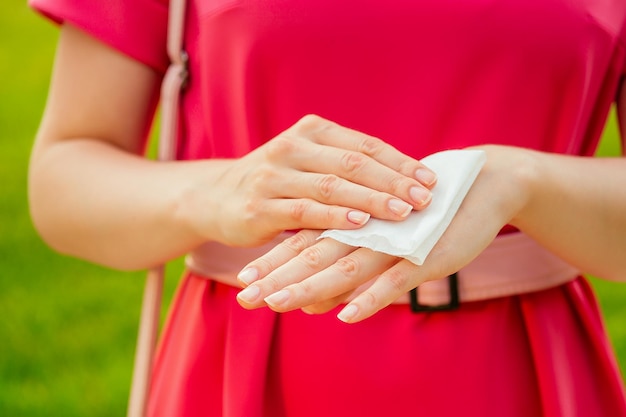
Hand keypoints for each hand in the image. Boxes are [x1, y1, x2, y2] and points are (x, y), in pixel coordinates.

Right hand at [184, 114, 436, 246]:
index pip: (366, 145)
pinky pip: (305, 210)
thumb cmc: (278, 184)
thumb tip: (405, 184)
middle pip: (354, 163)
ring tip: (403, 213)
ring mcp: (274, 174)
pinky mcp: (261, 205)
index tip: (431, 182)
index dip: (400, 163)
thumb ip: (346, 169)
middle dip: (393, 182)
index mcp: (313, 131)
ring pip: (332, 185)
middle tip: (425, 199)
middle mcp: (294, 146)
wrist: (217, 198)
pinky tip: (360, 223)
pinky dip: (335, 216)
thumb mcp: (310, 165)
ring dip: (371, 199)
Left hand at [235, 145, 533, 321]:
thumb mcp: (386, 236)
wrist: (481, 185)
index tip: (243, 283)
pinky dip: (369, 298)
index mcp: (355, 222)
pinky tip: (345, 316)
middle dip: (278, 279)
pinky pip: (394, 281)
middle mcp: (367, 230)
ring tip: (280, 304)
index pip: (305, 244)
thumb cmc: (427, 214)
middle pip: (314, 256)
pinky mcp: (426, 256)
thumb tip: (315, 299)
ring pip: (345, 267)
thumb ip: (350, 261)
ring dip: (311, 287)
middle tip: (246, 299)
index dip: (274, 263)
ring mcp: (394, 243)